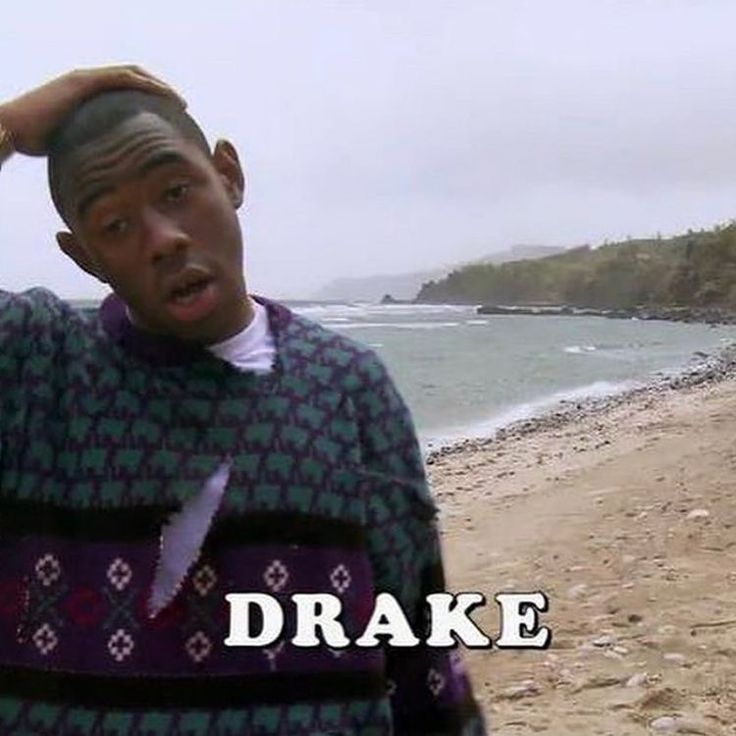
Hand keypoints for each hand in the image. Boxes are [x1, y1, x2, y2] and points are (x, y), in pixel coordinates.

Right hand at [0, 65, 185, 155]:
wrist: (13, 131)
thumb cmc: (38, 145)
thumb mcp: (77, 147)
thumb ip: (93, 150)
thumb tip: (110, 175)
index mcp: (87, 97)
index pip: (124, 91)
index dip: (149, 99)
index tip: (170, 116)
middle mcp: (87, 83)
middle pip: (132, 79)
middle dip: (159, 90)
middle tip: (181, 106)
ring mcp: (85, 79)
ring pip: (132, 74)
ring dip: (159, 85)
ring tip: (179, 102)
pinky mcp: (83, 81)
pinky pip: (122, 77)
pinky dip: (146, 84)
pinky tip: (165, 96)